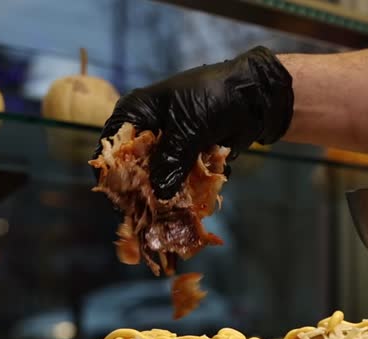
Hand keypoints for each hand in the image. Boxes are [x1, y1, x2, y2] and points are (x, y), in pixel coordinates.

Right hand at [94, 46, 292, 198]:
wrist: (255, 95)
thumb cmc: (214, 98)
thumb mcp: (188, 128)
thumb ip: (171, 160)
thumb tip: (159, 194)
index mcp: (136, 113)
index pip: (113, 145)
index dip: (114, 174)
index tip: (122, 200)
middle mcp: (148, 130)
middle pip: (135, 167)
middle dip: (145, 190)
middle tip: (153, 213)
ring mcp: (170, 144)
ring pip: (160, 177)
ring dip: (170, 194)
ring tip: (177, 212)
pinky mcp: (189, 156)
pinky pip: (182, 179)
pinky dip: (190, 189)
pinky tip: (197, 201)